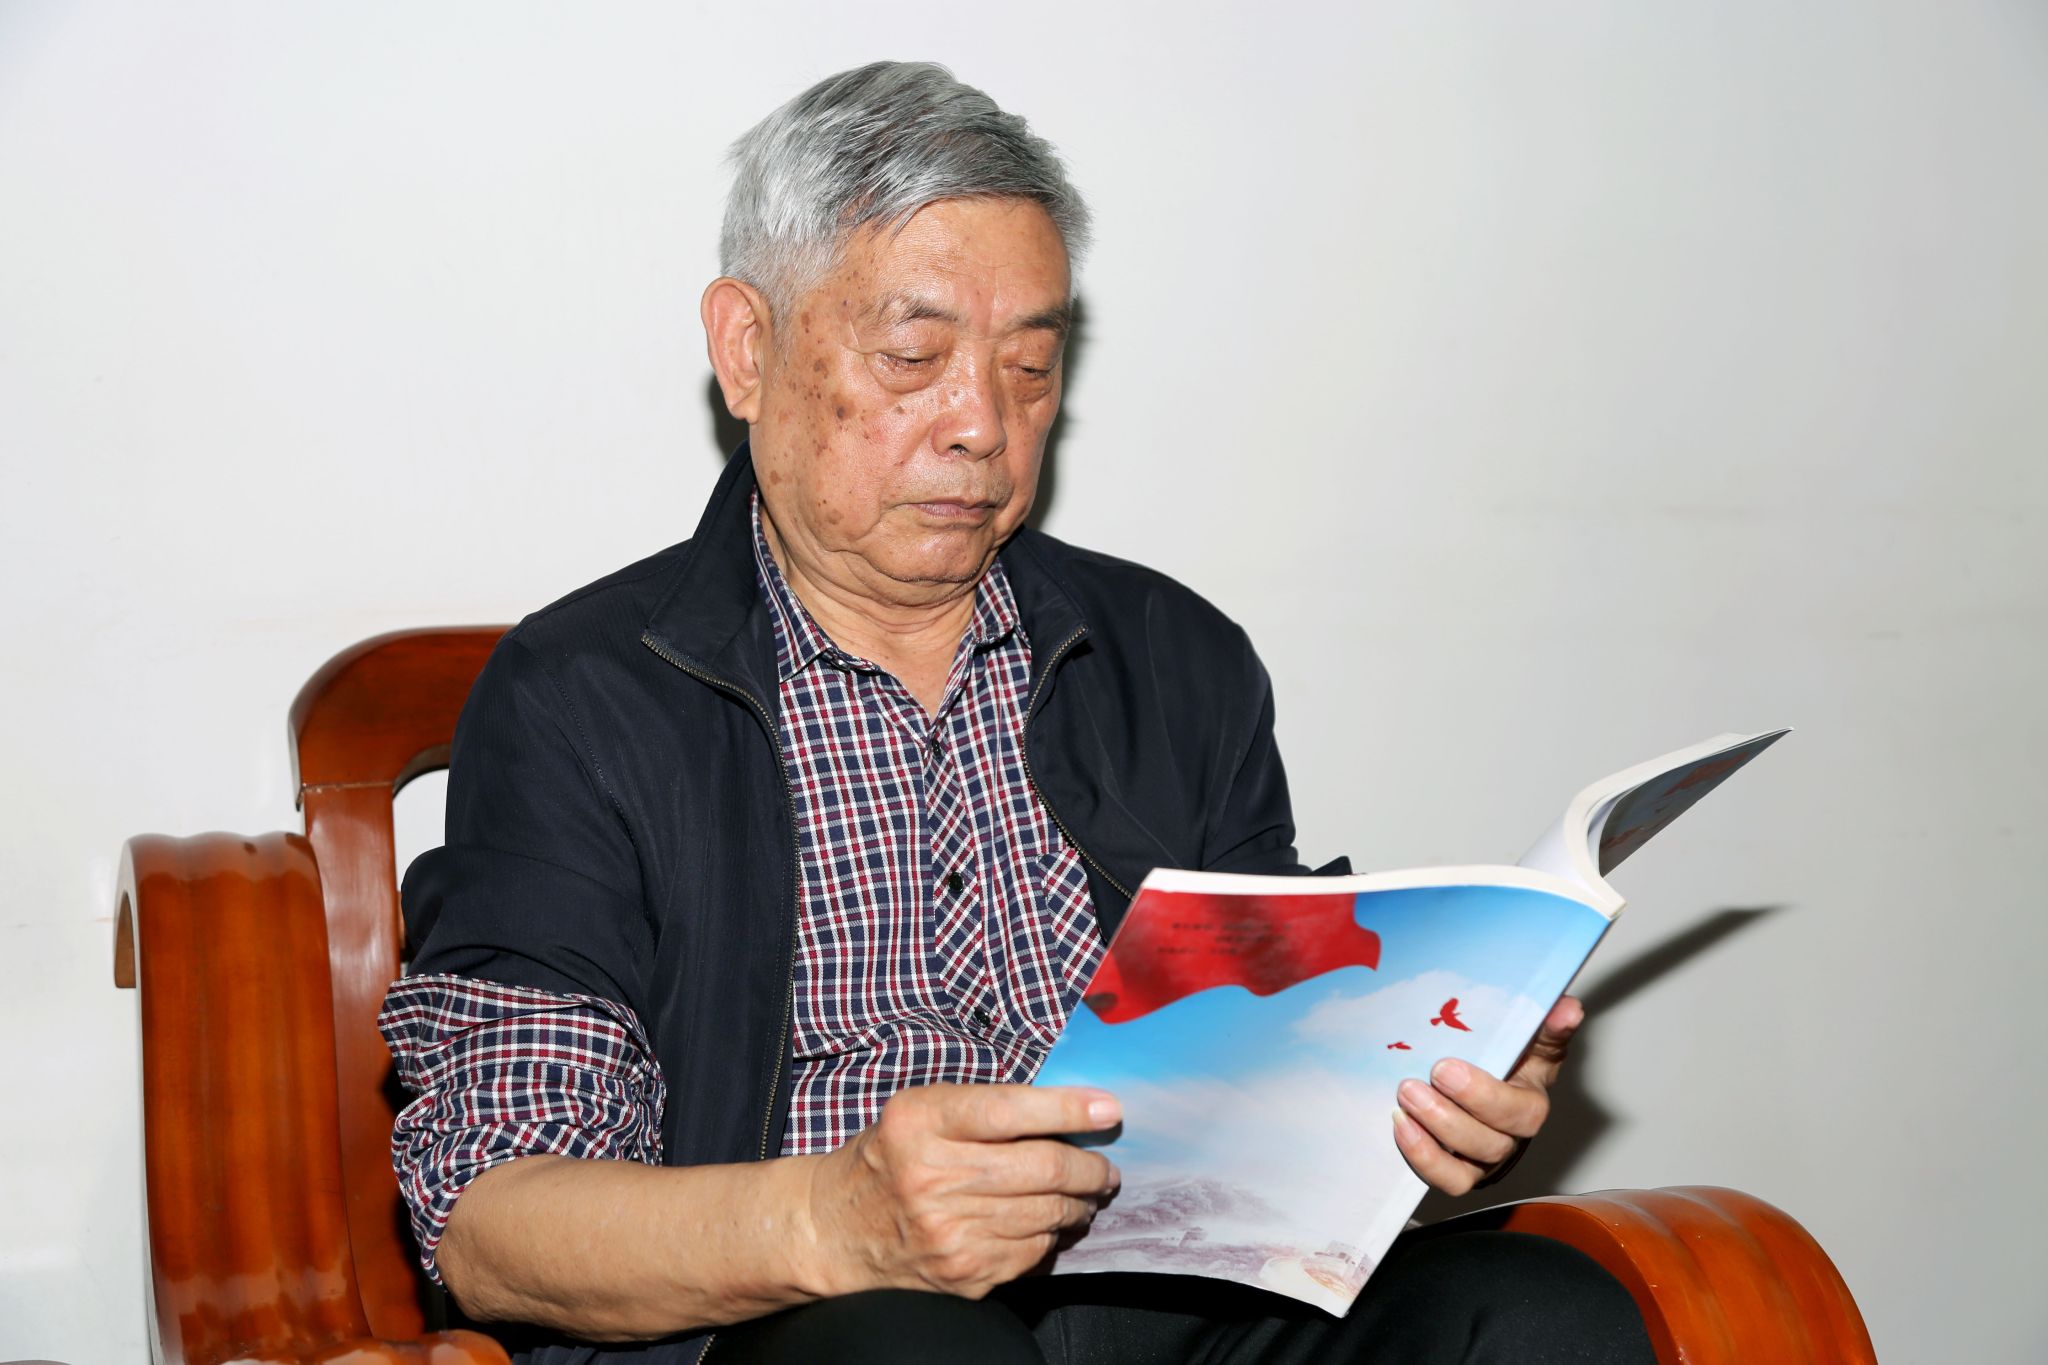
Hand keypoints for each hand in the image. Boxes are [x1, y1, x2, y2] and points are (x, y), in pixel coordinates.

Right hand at [803, 1083, 1122, 1298]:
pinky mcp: (963, 1273)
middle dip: (1090, 1167)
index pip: (1009, 1110)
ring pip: (1047, 1213)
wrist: (834, 1230)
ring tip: (1086, 1193)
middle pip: (1042, 1168)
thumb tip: (1069, 1110)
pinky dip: (1052, 1236)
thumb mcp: (918, 1112)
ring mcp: (949, 1233)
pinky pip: (1033, 1252)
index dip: (1068, 1110)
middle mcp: (932, 1177)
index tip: (1109, 1110)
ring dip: (1079, 1202)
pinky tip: (1050, 1223)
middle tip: (1106, 1166)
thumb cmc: (887, 1158)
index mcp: (920, 1123)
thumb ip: (982, 1106)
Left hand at [1391, 994, 1582, 1195]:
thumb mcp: (1527, 1034)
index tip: (1446, 1067)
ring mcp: (1483, 1159)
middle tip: (1419, 1082)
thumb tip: (1568, 1010)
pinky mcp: (1458, 1170)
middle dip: (1451, 1116)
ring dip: (1432, 1138)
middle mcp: (1511, 1137)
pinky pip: (1444, 1179)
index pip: (1522, 1111)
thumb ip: (1546, 1023)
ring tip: (1406, 1101)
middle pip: (1493, 1143)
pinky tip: (1401, 1126)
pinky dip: (1422, 1158)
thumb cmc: (1503, 1055)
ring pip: (1467, 1170)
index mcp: (1530, 1101)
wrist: (1470, 1070)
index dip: (1485, 1096)